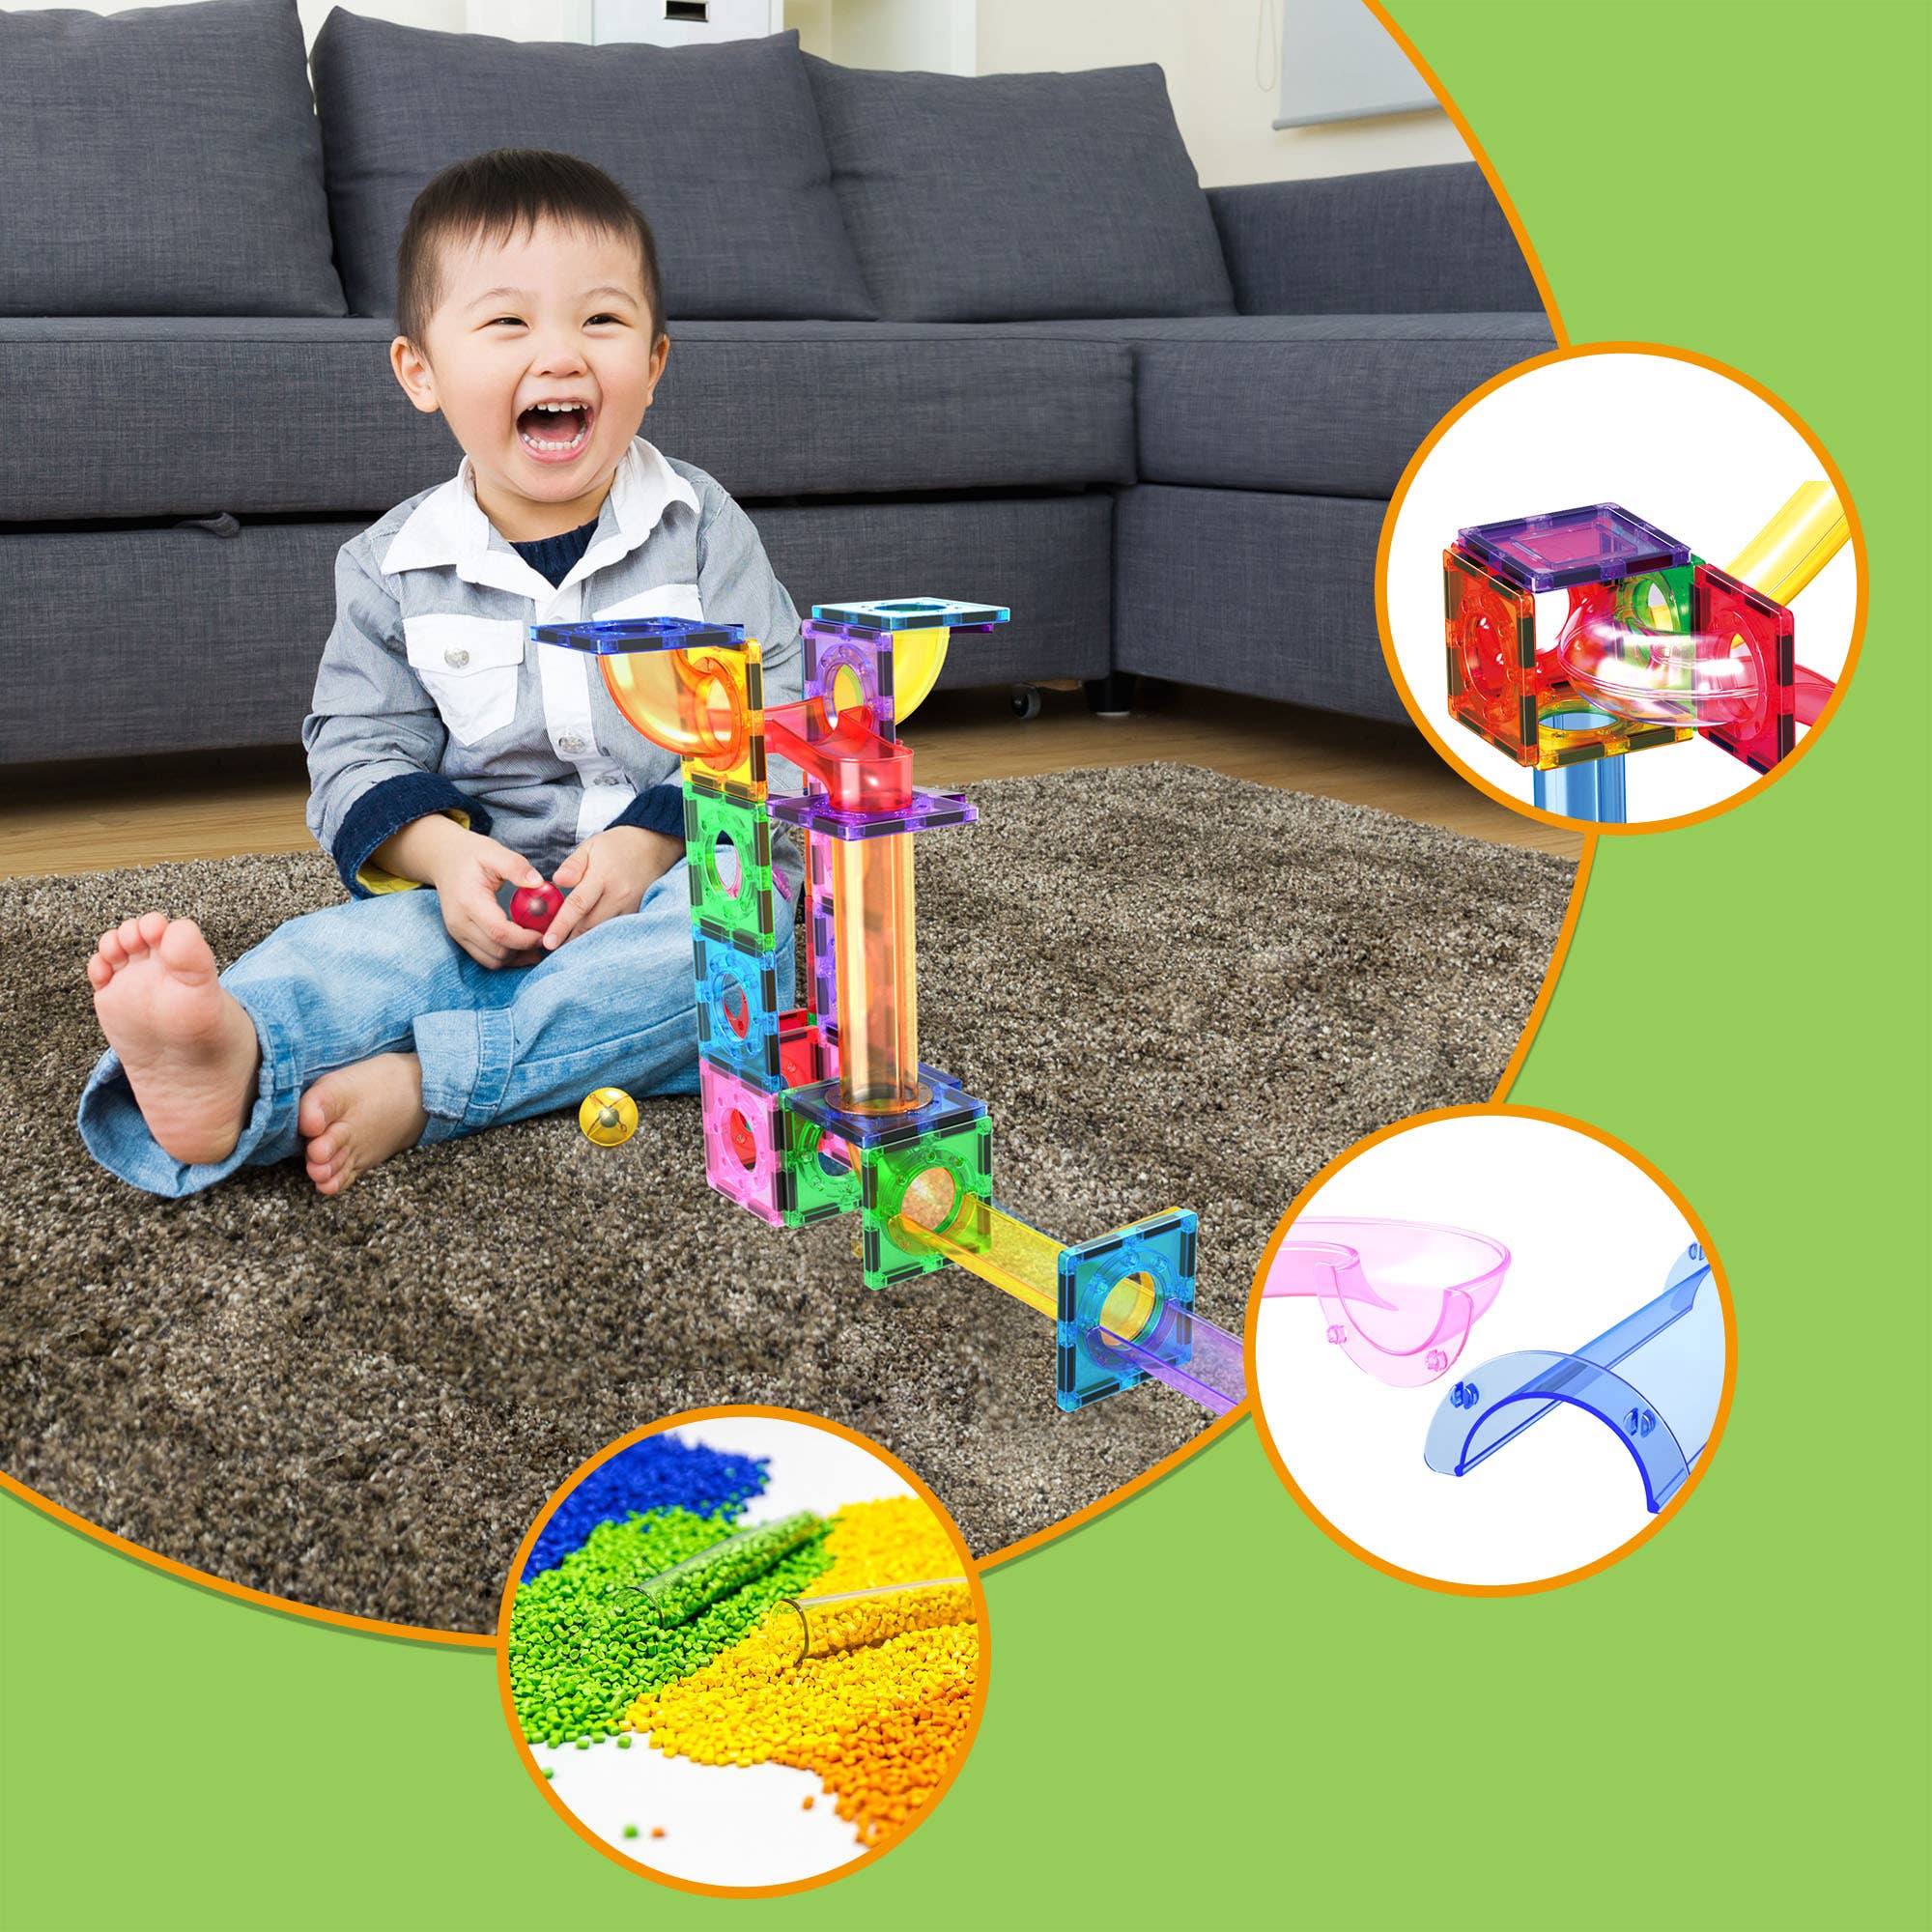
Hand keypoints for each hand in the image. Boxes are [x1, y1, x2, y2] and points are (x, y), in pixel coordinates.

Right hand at [428, 830, 548, 968]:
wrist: (444, 860)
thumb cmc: (471, 855)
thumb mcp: (494, 852)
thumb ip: (516, 866)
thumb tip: (539, 883)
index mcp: (469, 901)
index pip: (499, 931)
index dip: (525, 938)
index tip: (546, 933)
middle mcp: (460, 923)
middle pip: (497, 951)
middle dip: (525, 949)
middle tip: (547, 938)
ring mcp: (458, 934)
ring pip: (492, 961)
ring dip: (517, 957)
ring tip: (537, 944)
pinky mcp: (461, 939)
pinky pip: (486, 959)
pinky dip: (507, 957)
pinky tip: (523, 947)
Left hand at [543, 826, 681, 950]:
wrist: (654, 847)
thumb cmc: (617, 846)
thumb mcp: (591, 847)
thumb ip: (573, 865)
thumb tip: (557, 880)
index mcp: (602, 877)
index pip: (578, 905)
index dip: (562, 925)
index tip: (548, 942)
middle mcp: (618, 895)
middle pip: (590, 925)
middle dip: (569, 940)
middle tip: (550, 950)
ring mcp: (630, 907)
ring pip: (603, 932)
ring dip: (584, 941)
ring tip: (566, 948)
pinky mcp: (637, 913)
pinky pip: (615, 930)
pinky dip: (601, 936)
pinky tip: (588, 940)